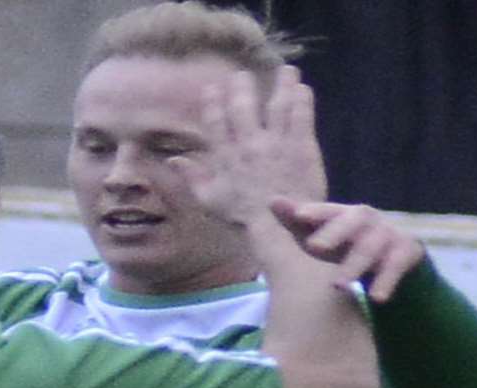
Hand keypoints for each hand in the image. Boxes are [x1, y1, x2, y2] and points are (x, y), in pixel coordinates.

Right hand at [170, 65, 317, 229]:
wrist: (279, 229)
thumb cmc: (243, 217)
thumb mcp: (210, 200)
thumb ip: (192, 178)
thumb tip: (173, 159)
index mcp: (226, 156)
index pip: (215, 121)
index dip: (213, 101)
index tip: (213, 87)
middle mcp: (248, 144)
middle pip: (244, 105)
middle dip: (242, 86)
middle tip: (243, 74)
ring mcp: (276, 143)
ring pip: (278, 104)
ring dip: (282, 84)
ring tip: (286, 70)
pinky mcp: (301, 146)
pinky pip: (301, 116)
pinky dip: (303, 99)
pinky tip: (303, 89)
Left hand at [269, 199, 424, 302]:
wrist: (396, 256)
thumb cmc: (347, 244)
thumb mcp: (321, 236)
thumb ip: (296, 221)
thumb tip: (272, 201)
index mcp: (344, 214)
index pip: (328, 209)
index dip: (315, 211)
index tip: (299, 215)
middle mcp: (367, 219)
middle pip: (353, 220)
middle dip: (334, 233)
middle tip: (313, 247)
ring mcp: (388, 234)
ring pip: (372, 247)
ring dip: (354, 265)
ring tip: (336, 286)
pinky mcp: (407, 252)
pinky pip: (396, 266)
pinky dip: (386, 281)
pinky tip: (376, 298)